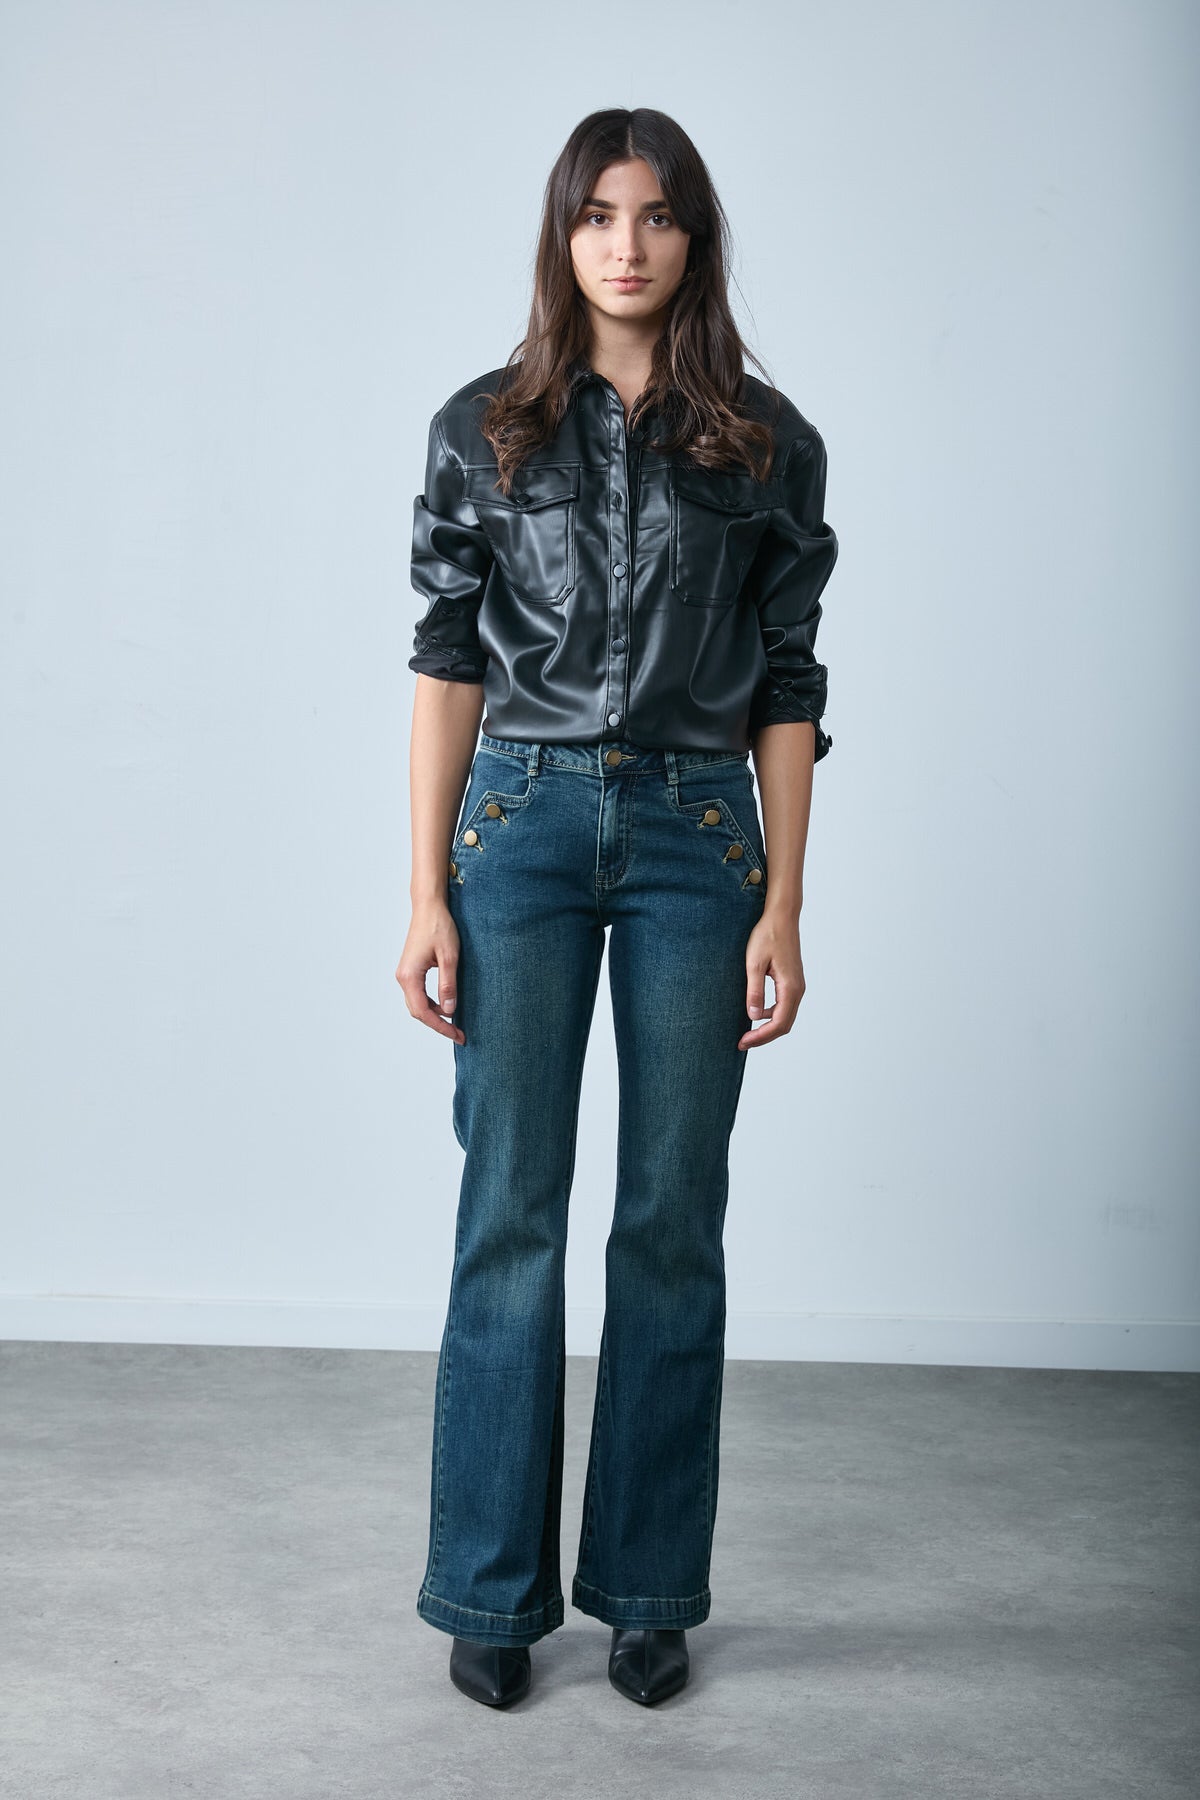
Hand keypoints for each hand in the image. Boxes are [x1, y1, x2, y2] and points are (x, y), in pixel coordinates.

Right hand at [395, 900, 465, 1043]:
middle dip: (438, 1025)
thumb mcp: (449, 957)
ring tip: (455, 1023)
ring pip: (417, 1004)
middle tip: (459, 1034)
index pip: (423, 1012)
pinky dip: (431, 1004)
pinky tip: (446, 1006)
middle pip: (417, 1012)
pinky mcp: (411, 970)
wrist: (429, 907)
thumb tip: (449, 1011)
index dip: (441, 1027)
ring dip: (434, 1016)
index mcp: (410, 976)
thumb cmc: (439, 927)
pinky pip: (418, 994)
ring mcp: (405, 973)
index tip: (457, 1035)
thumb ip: (448, 985)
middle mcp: (403, 977)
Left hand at [738, 907, 804, 1049]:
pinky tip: (756, 1012)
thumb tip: (753, 1016)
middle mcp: (798, 989)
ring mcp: (797, 986)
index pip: (778, 1023)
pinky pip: (785, 1006)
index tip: (743, 1041)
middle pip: (784, 1024)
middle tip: (742, 1042)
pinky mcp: (793, 981)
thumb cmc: (767, 936)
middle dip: (764, 1037)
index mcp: (790, 988)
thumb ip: (754, 991)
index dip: (760, 1037)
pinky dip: (771, 1015)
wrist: (782, 917)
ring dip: (768, 1027)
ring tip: (748, 1032)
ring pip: (785, 1017)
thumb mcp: (754, 963)